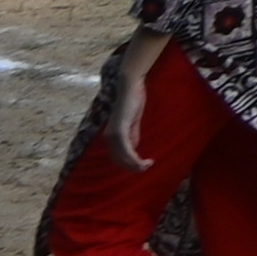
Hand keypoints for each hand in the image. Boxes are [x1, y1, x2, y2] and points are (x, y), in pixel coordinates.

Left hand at [99, 32, 164, 166]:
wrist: (130, 86)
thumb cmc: (133, 100)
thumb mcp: (133, 121)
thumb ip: (132, 134)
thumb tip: (133, 149)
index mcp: (111, 136)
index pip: (117, 157)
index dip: (129, 165)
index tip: (143, 166)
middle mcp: (109, 137)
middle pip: (119, 160)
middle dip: (132, 168)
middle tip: (146, 168)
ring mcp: (113, 134)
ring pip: (123, 158)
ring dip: (135, 165)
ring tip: (147, 166)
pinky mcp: (120, 130)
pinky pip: (127, 150)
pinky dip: (135, 158)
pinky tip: (144, 159)